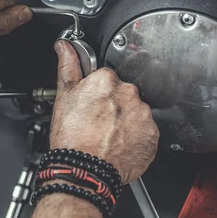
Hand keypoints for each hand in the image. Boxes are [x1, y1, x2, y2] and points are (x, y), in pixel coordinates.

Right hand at [49, 41, 158, 182]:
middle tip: (96, 124)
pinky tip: (118, 145)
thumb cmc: (71, 138)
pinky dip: (135, 138)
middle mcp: (129, 94)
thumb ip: (68, 67)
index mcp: (106, 81)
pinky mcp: (152, 135)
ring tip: (106, 137)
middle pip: (122, 95)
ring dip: (125, 122)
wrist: (84, 170)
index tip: (90, 107)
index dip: (96, 95)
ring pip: (135, 113)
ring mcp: (143, 115)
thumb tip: (64, 47)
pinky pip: (145, 133)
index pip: (105, 79)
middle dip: (112, 107)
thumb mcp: (63, 98)